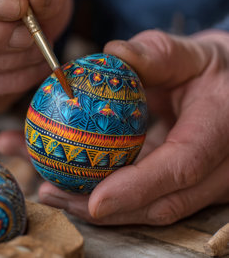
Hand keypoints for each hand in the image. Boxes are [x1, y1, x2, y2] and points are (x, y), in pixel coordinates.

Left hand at [0, 29, 228, 224]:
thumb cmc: (211, 70)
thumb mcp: (191, 54)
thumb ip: (157, 54)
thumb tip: (113, 52)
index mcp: (220, 128)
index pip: (181, 166)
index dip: (138, 188)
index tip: (95, 202)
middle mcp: (218, 167)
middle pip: (161, 203)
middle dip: (103, 209)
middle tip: (52, 193)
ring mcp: (202, 182)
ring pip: (149, 208)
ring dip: (95, 206)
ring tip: (49, 190)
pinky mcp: (181, 184)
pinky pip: (143, 196)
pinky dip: (105, 193)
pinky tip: (67, 181)